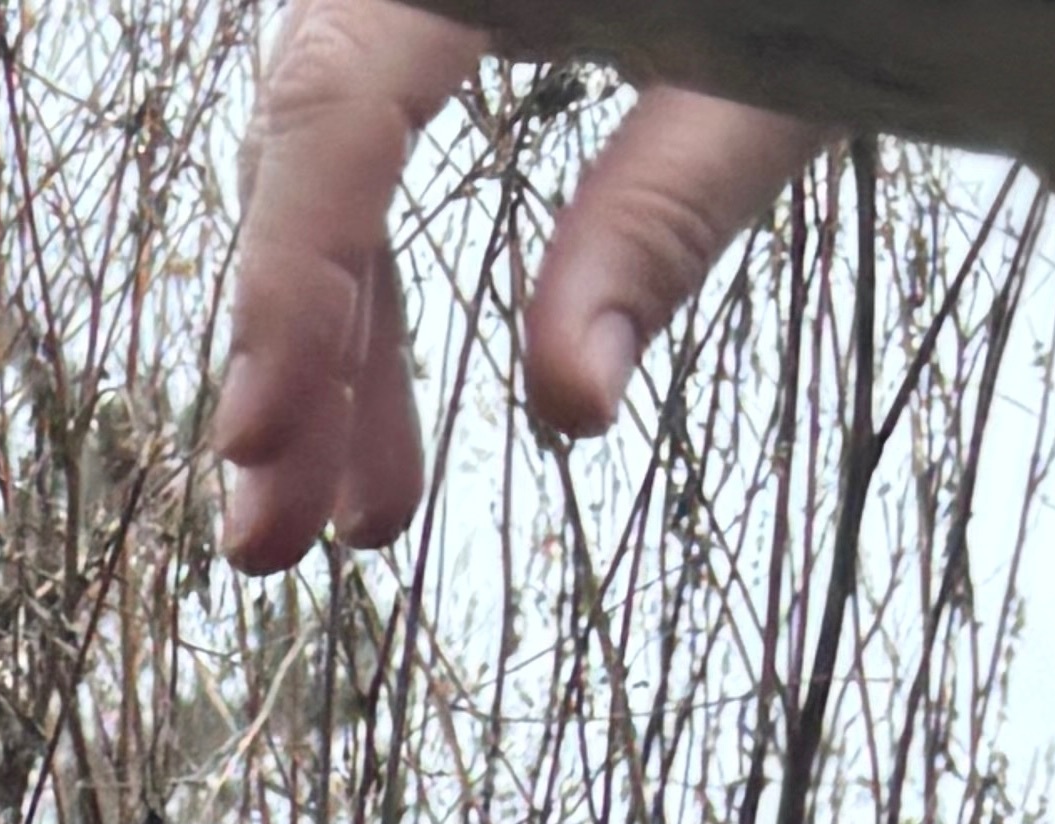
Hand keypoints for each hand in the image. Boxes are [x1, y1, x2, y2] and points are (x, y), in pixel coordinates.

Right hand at [214, 1, 826, 569]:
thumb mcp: (789, 74)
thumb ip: (669, 212)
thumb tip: (568, 406)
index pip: (342, 94)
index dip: (290, 272)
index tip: (265, 439)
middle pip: (318, 142)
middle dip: (297, 349)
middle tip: (277, 538)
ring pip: (340, 165)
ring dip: (336, 352)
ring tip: (356, 520)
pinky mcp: (470, 10)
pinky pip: (388, 148)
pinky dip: (381, 293)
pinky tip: (383, 433)